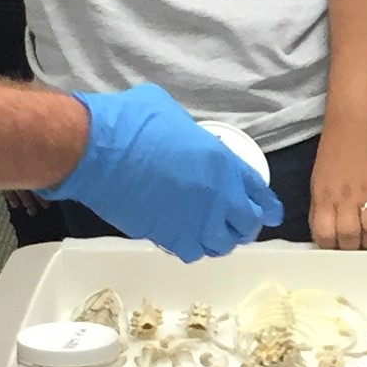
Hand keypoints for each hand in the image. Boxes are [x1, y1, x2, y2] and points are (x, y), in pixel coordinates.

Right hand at [43, 86, 280, 260]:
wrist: (96, 150)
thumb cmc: (130, 121)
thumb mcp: (172, 113)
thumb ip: (191, 132)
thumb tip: (184, 136)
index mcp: (221, 162)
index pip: (258, 191)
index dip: (266, 204)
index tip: (269, 211)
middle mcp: (214, 197)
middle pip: (245, 224)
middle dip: (245, 224)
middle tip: (237, 223)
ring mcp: (191, 221)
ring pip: (220, 244)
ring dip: (220, 239)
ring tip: (212, 233)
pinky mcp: (165, 236)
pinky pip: (190, 252)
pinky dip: (193, 247)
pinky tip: (186, 238)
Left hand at [308, 122, 366, 249]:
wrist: (354, 128)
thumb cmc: (332, 156)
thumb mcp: (317, 186)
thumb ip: (322, 212)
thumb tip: (328, 236)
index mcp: (324, 199)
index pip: (325, 237)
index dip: (330, 247)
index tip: (334, 246)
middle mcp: (345, 200)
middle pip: (351, 239)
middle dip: (352, 248)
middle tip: (354, 243)